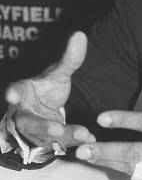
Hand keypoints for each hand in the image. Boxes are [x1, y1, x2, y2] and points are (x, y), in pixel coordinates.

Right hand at [5, 31, 95, 147]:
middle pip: (29, 122)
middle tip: (56, 128)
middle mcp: (24, 114)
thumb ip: (69, 58)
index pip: (16, 90)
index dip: (13, 92)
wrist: (43, 113)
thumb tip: (80, 35)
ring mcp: (35, 131)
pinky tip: (90, 139)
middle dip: (43, 126)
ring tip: (83, 133)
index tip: (12, 94)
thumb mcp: (58, 73)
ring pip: (47, 137)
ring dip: (65, 136)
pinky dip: (75, 142)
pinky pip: (60, 144)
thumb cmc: (46, 90)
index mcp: (23, 93)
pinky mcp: (47, 143)